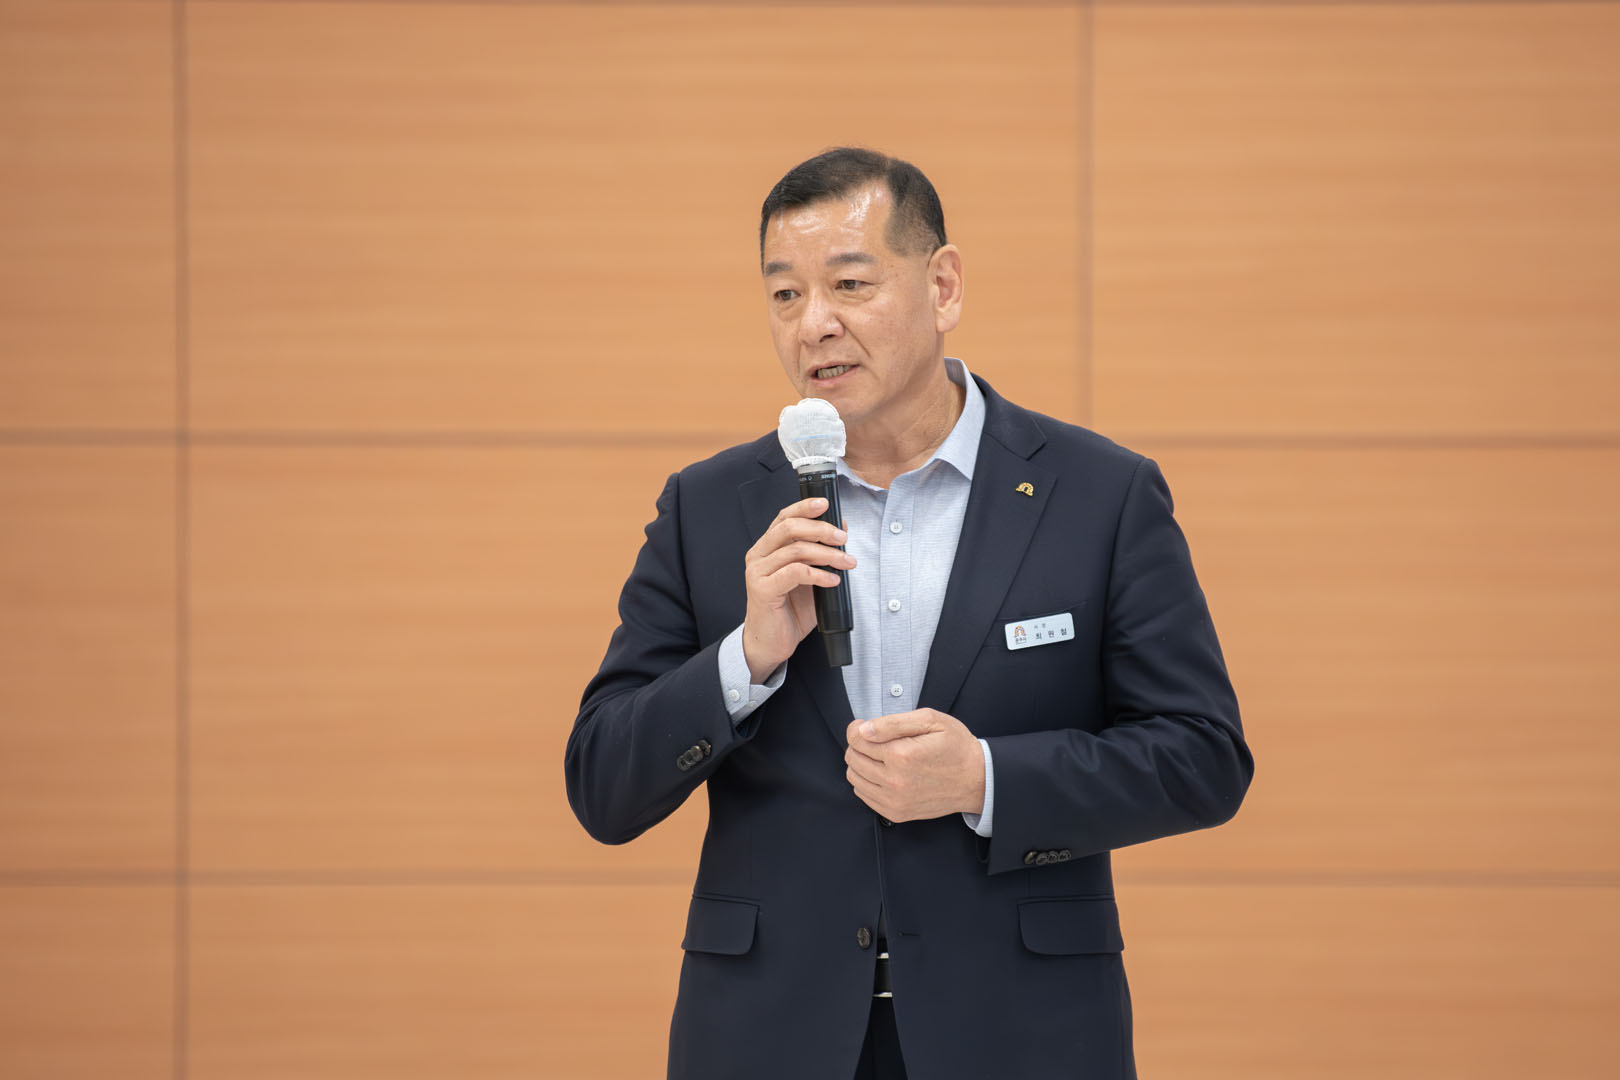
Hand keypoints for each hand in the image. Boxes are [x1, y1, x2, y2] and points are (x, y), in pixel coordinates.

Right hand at [741, 497, 854, 682]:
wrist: (770, 643)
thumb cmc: (789, 611)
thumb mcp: (809, 578)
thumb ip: (820, 556)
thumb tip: (840, 532)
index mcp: (767, 548)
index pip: (783, 517)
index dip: (804, 507)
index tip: (826, 503)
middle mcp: (758, 556)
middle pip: (789, 528)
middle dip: (821, 529)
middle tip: (843, 539)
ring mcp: (757, 572)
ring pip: (795, 550)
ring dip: (827, 554)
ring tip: (846, 563)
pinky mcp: (762, 590)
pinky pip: (795, 573)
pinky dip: (819, 574)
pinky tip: (833, 580)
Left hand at [844, 709, 985, 821]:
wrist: (977, 780)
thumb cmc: (956, 746)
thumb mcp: (930, 720)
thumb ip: (893, 722)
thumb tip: (864, 729)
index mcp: (901, 755)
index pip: (856, 739)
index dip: (857, 728)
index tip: (864, 725)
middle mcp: (894, 781)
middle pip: (852, 758)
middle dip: (859, 745)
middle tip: (875, 740)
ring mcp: (894, 800)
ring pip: (854, 777)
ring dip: (860, 763)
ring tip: (879, 756)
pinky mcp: (896, 812)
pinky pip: (863, 795)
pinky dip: (867, 781)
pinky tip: (883, 772)